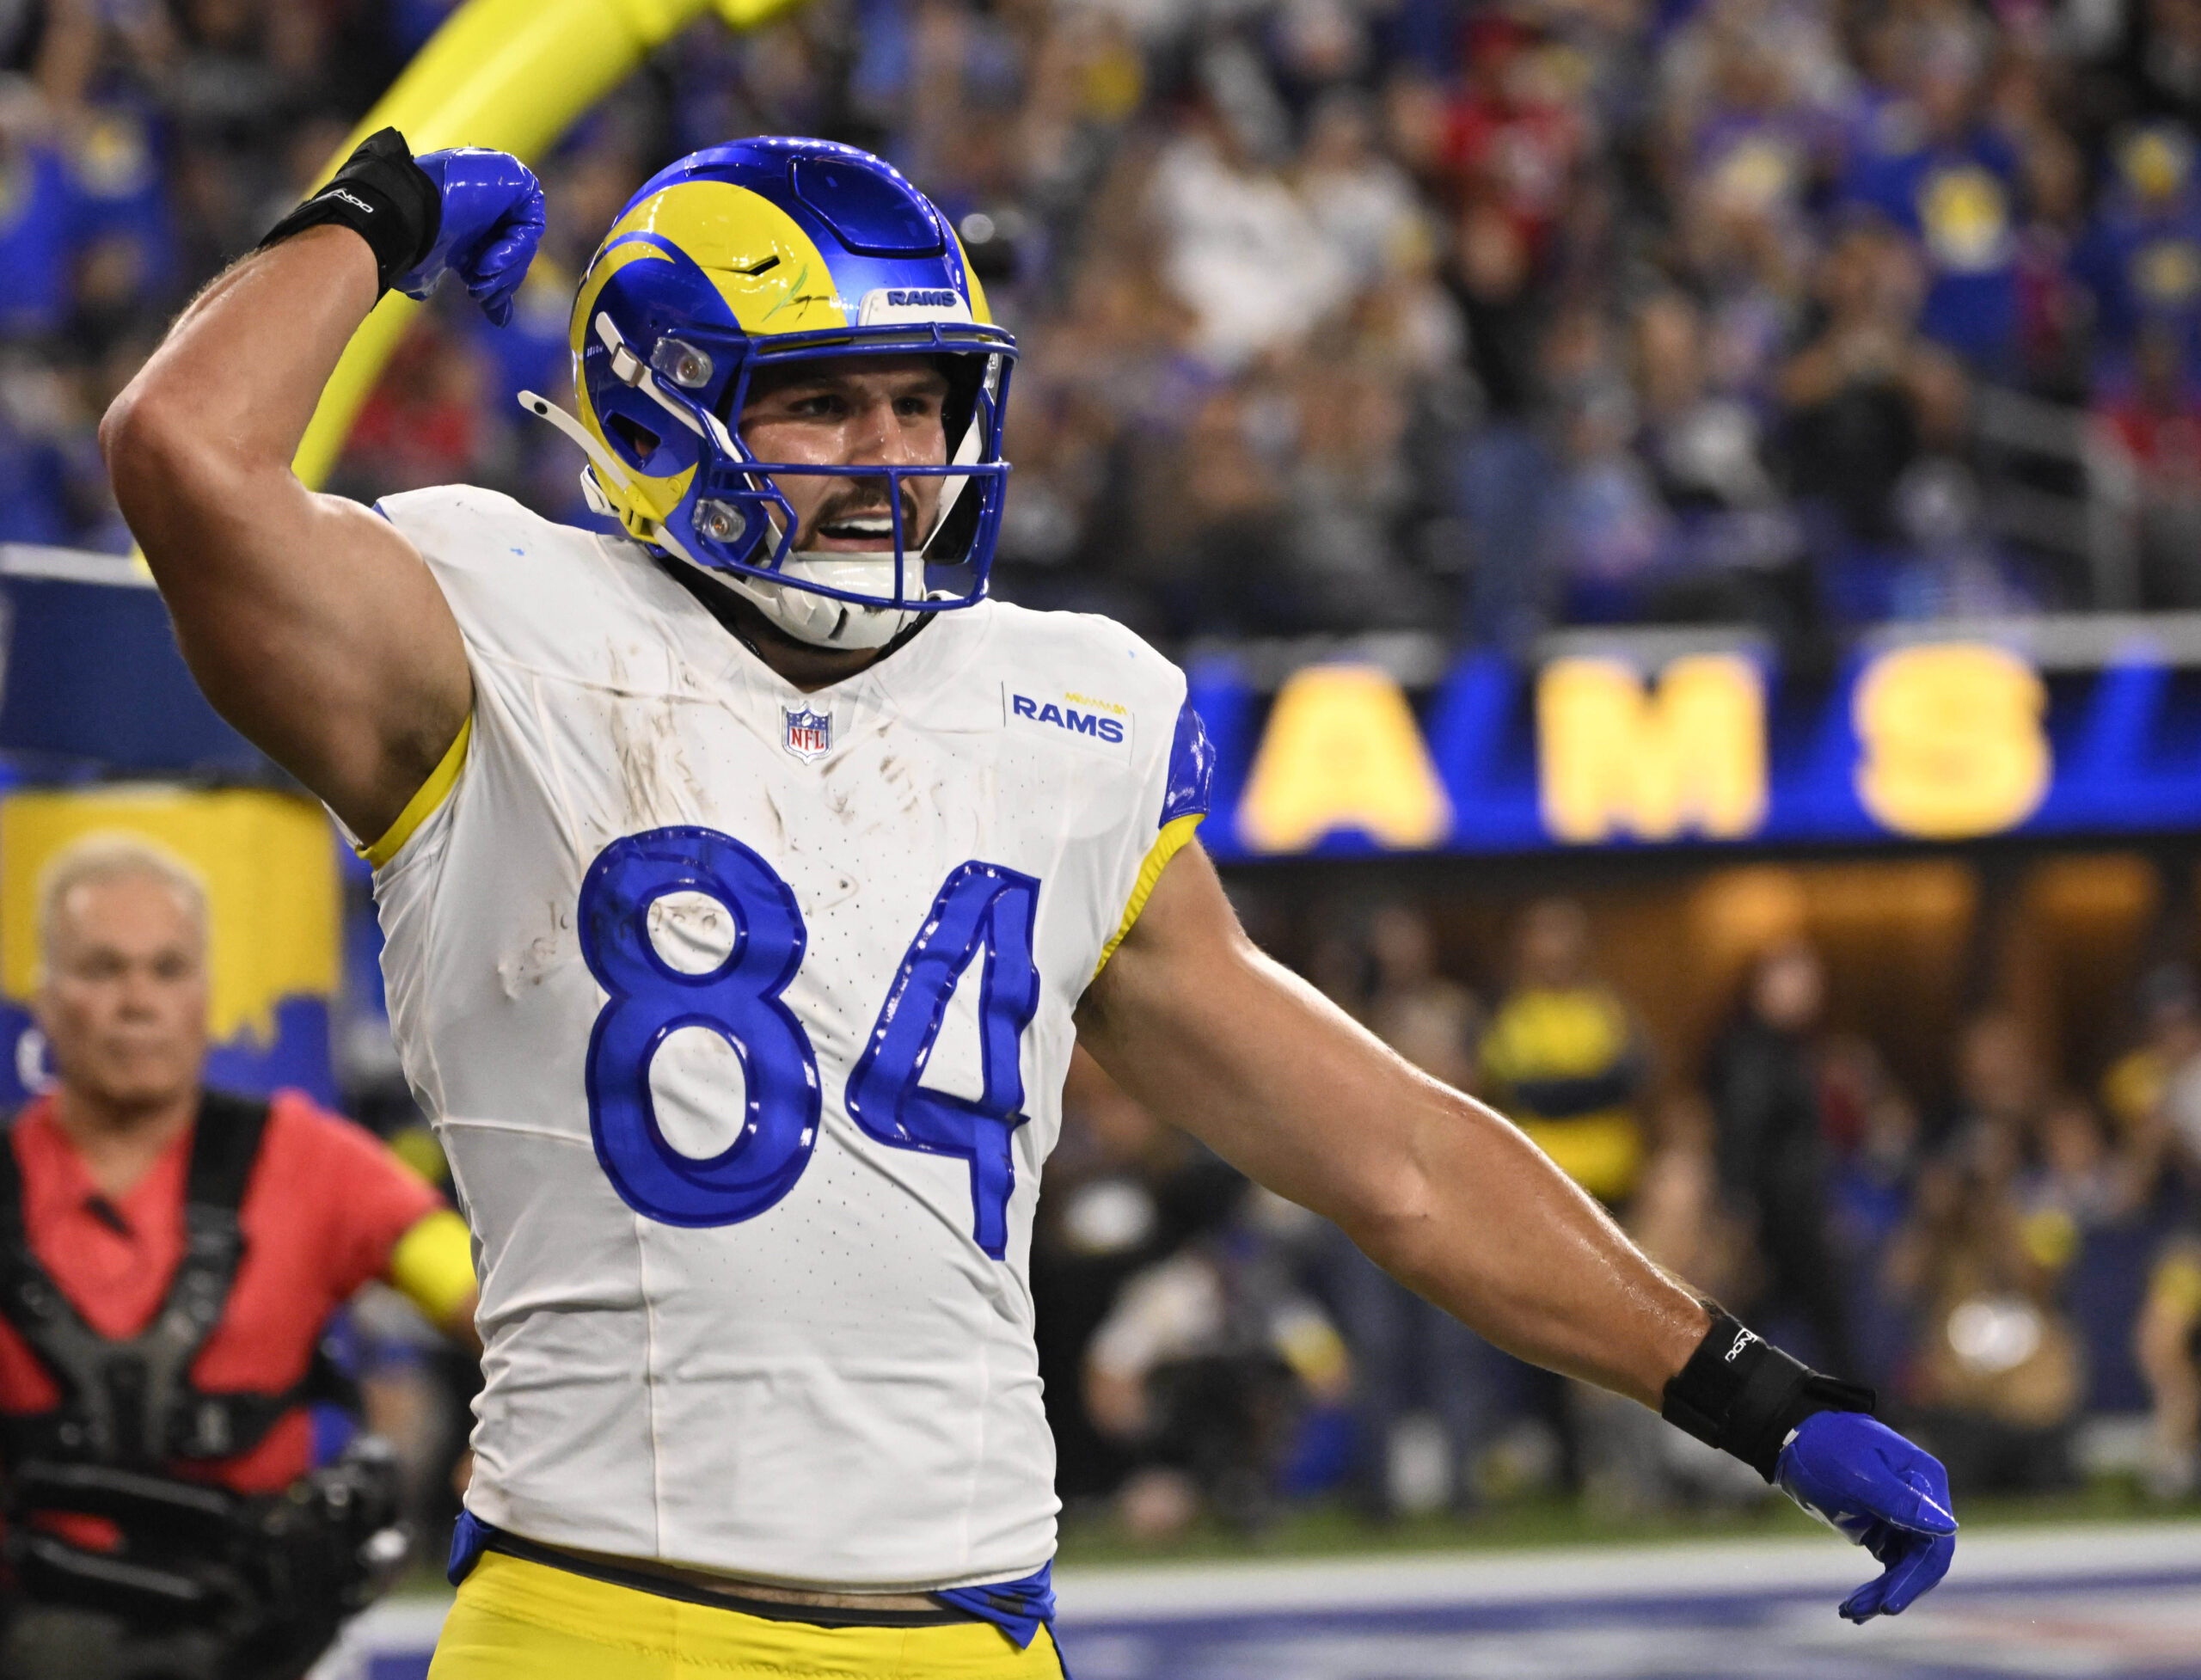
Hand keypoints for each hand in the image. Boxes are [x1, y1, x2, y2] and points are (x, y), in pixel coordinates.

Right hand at [396, 148, 544, 326]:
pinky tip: (488, 264)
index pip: (504, 253)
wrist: (404, 216)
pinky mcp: (515, 179)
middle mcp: (492, 201)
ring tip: (478, 281)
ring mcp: (503, 187)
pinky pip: (530, 224)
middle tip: (479, 292)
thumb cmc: (415, 239)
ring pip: (525, 241)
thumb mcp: (453, 266)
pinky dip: (513, 251)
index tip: (483, 301)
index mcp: (477, 218)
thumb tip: (503, 321)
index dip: (498, 281)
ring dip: (504, 269)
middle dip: (501, 279)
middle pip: (517, 250)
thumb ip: (484, 284)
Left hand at [1777, 1410, 1955, 1621]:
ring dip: (1881, 1593)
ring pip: (1905, 1569)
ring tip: (1850, 1611)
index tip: (1890, 1603)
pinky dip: (1875, 1587)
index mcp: (1926, 1481)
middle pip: (1923, 1561)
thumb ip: (1901, 1502)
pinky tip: (1855, 1607)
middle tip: (1865, 1610)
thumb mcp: (1859, 1474)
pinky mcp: (1884, 1531)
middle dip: (1896, 1589)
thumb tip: (1948, 1527)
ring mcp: (1904, 1519)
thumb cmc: (1828, 1447)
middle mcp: (1923, 1503)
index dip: (1916, 1577)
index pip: (1936, 1542)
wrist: (1794, 1438)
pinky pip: (1889, 1567)